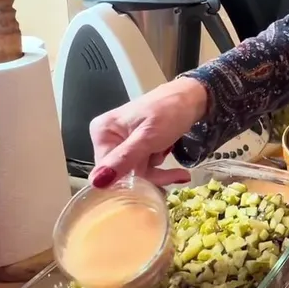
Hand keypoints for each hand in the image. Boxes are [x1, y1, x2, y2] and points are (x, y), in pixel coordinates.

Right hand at [89, 77, 207, 187]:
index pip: (105, 170)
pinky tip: (178, 171)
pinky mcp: (136, 147)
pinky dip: (160, 169)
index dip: (127, 181)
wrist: (191, 98)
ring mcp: (122, 143)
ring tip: (179, 172)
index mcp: (102, 132)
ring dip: (157, 173)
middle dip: (148, 177)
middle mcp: (107, 138)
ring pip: (134, 173)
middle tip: (174, 177)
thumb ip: (124, 158)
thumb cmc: (169, 111)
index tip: (150, 189)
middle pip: (120, 173)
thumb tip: (96, 181)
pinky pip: (143, 167)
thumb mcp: (148, 137)